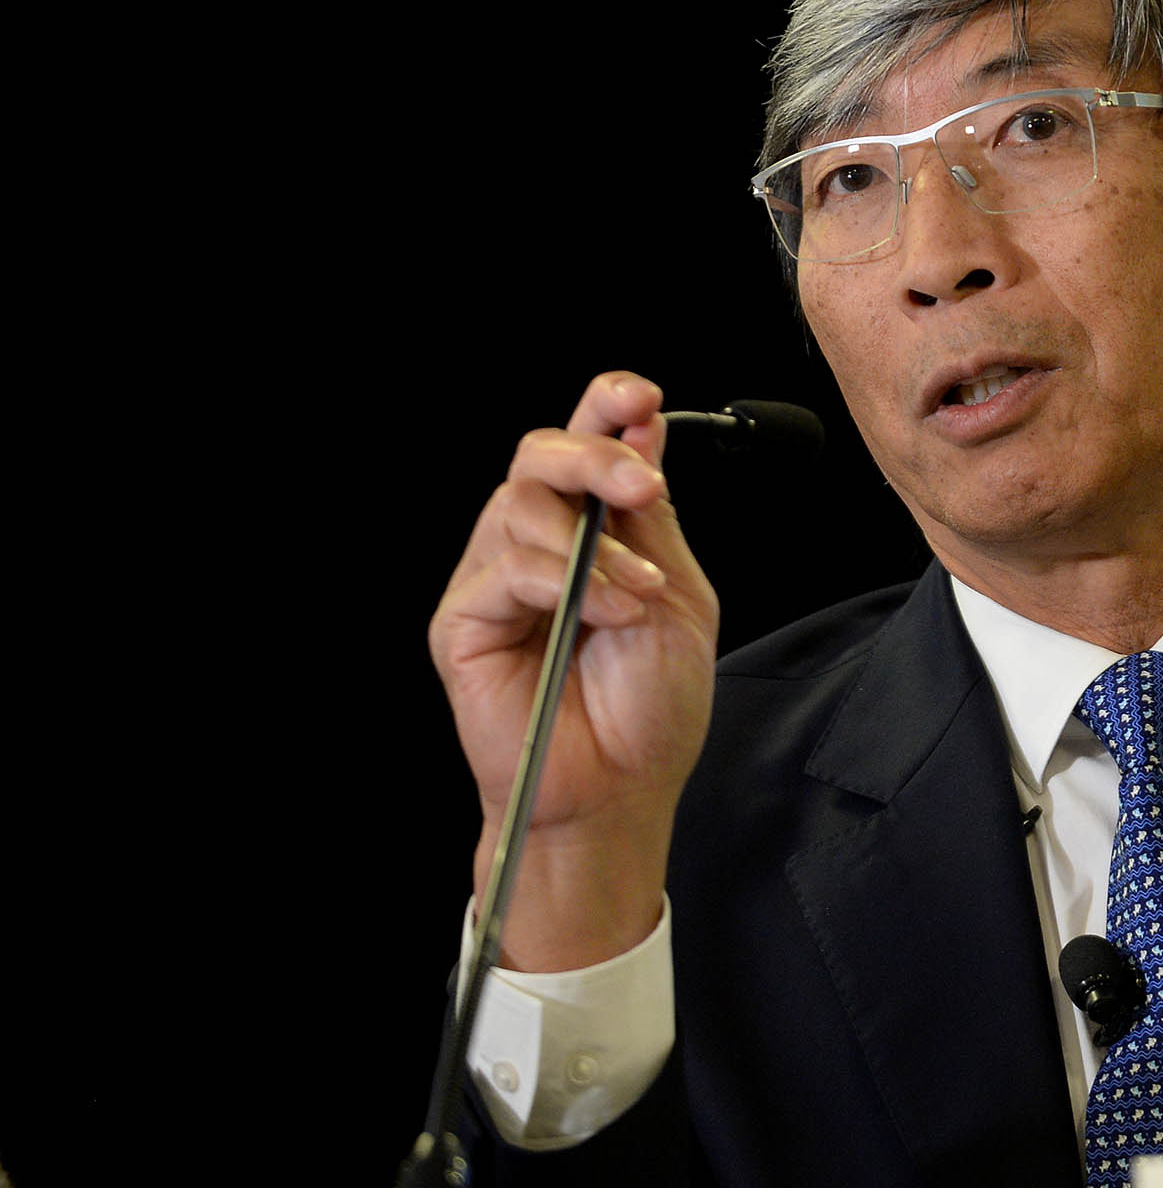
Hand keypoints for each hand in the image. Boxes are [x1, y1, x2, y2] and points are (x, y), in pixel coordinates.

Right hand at [430, 371, 720, 968]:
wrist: (619, 792)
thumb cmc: (648, 708)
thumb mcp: (676, 595)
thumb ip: (652, 517)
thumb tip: (645, 428)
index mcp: (592, 529)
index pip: (584, 443)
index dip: (604, 405)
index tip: (640, 395)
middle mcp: (536, 543)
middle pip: (538, 454)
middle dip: (594, 455)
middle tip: (642, 487)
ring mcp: (494, 580)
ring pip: (518, 505)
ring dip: (592, 542)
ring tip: (637, 595)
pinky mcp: (463, 621)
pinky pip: (505, 569)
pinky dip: (567, 582)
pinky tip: (608, 614)